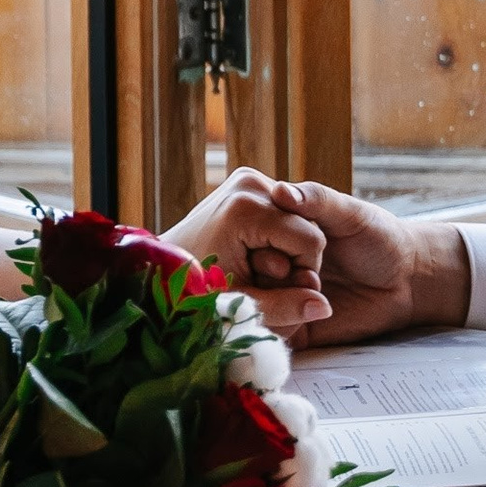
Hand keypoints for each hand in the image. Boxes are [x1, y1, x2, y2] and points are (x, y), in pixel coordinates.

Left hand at [171, 173, 330, 332]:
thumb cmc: (195, 291)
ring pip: (297, 221)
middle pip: (305, 228)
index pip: (310, 241)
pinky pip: (282, 213)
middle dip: (293, 261)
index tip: (278, 289)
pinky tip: (251, 252)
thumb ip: (285, 307)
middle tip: (261, 281)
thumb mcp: (241, 303)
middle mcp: (250, 182)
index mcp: (247, 208)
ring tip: (252, 268)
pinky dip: (274, 236)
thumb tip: (324, 308)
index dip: (303, 272)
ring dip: (284, 249)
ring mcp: (247, 178)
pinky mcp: (246, 181)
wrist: (161, 267)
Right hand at [242, 180, 469, 348]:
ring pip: (255, 302)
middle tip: (304, 270)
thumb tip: (279, 190)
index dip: (260, 240)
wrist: (407, 279)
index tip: (285, 240)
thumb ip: (316, 200)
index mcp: (282, 233)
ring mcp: (284, 296)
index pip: (248, 236)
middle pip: (244, 272)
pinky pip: (274, 331)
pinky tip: (317, 306)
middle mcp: (276, 265)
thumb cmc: (379, 237)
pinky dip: (287, 321)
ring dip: (278, 297)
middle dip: (268, 271)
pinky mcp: (297, 327)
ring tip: (315, 287)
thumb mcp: (348, 212)